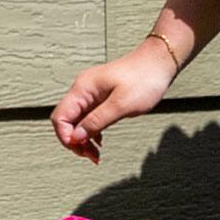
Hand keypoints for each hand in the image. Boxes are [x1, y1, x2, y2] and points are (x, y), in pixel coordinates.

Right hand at [50, 37, 181, 161]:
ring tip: (95, 153)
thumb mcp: (121, 104)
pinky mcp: (100, 98)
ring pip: (76, 122)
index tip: (80, 148)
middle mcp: (83, 90)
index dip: (66, 136)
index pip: (60, 116)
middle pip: (66, 121)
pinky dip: (91, 132)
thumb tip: (76, 136)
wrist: (159, 63)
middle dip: (74, 141)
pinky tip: (99, 141)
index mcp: (83, 89)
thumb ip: (97, 121)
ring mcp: (91, 94)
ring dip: (83, 139)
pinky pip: (87, 118)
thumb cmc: (144, 78)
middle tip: (90, 155)